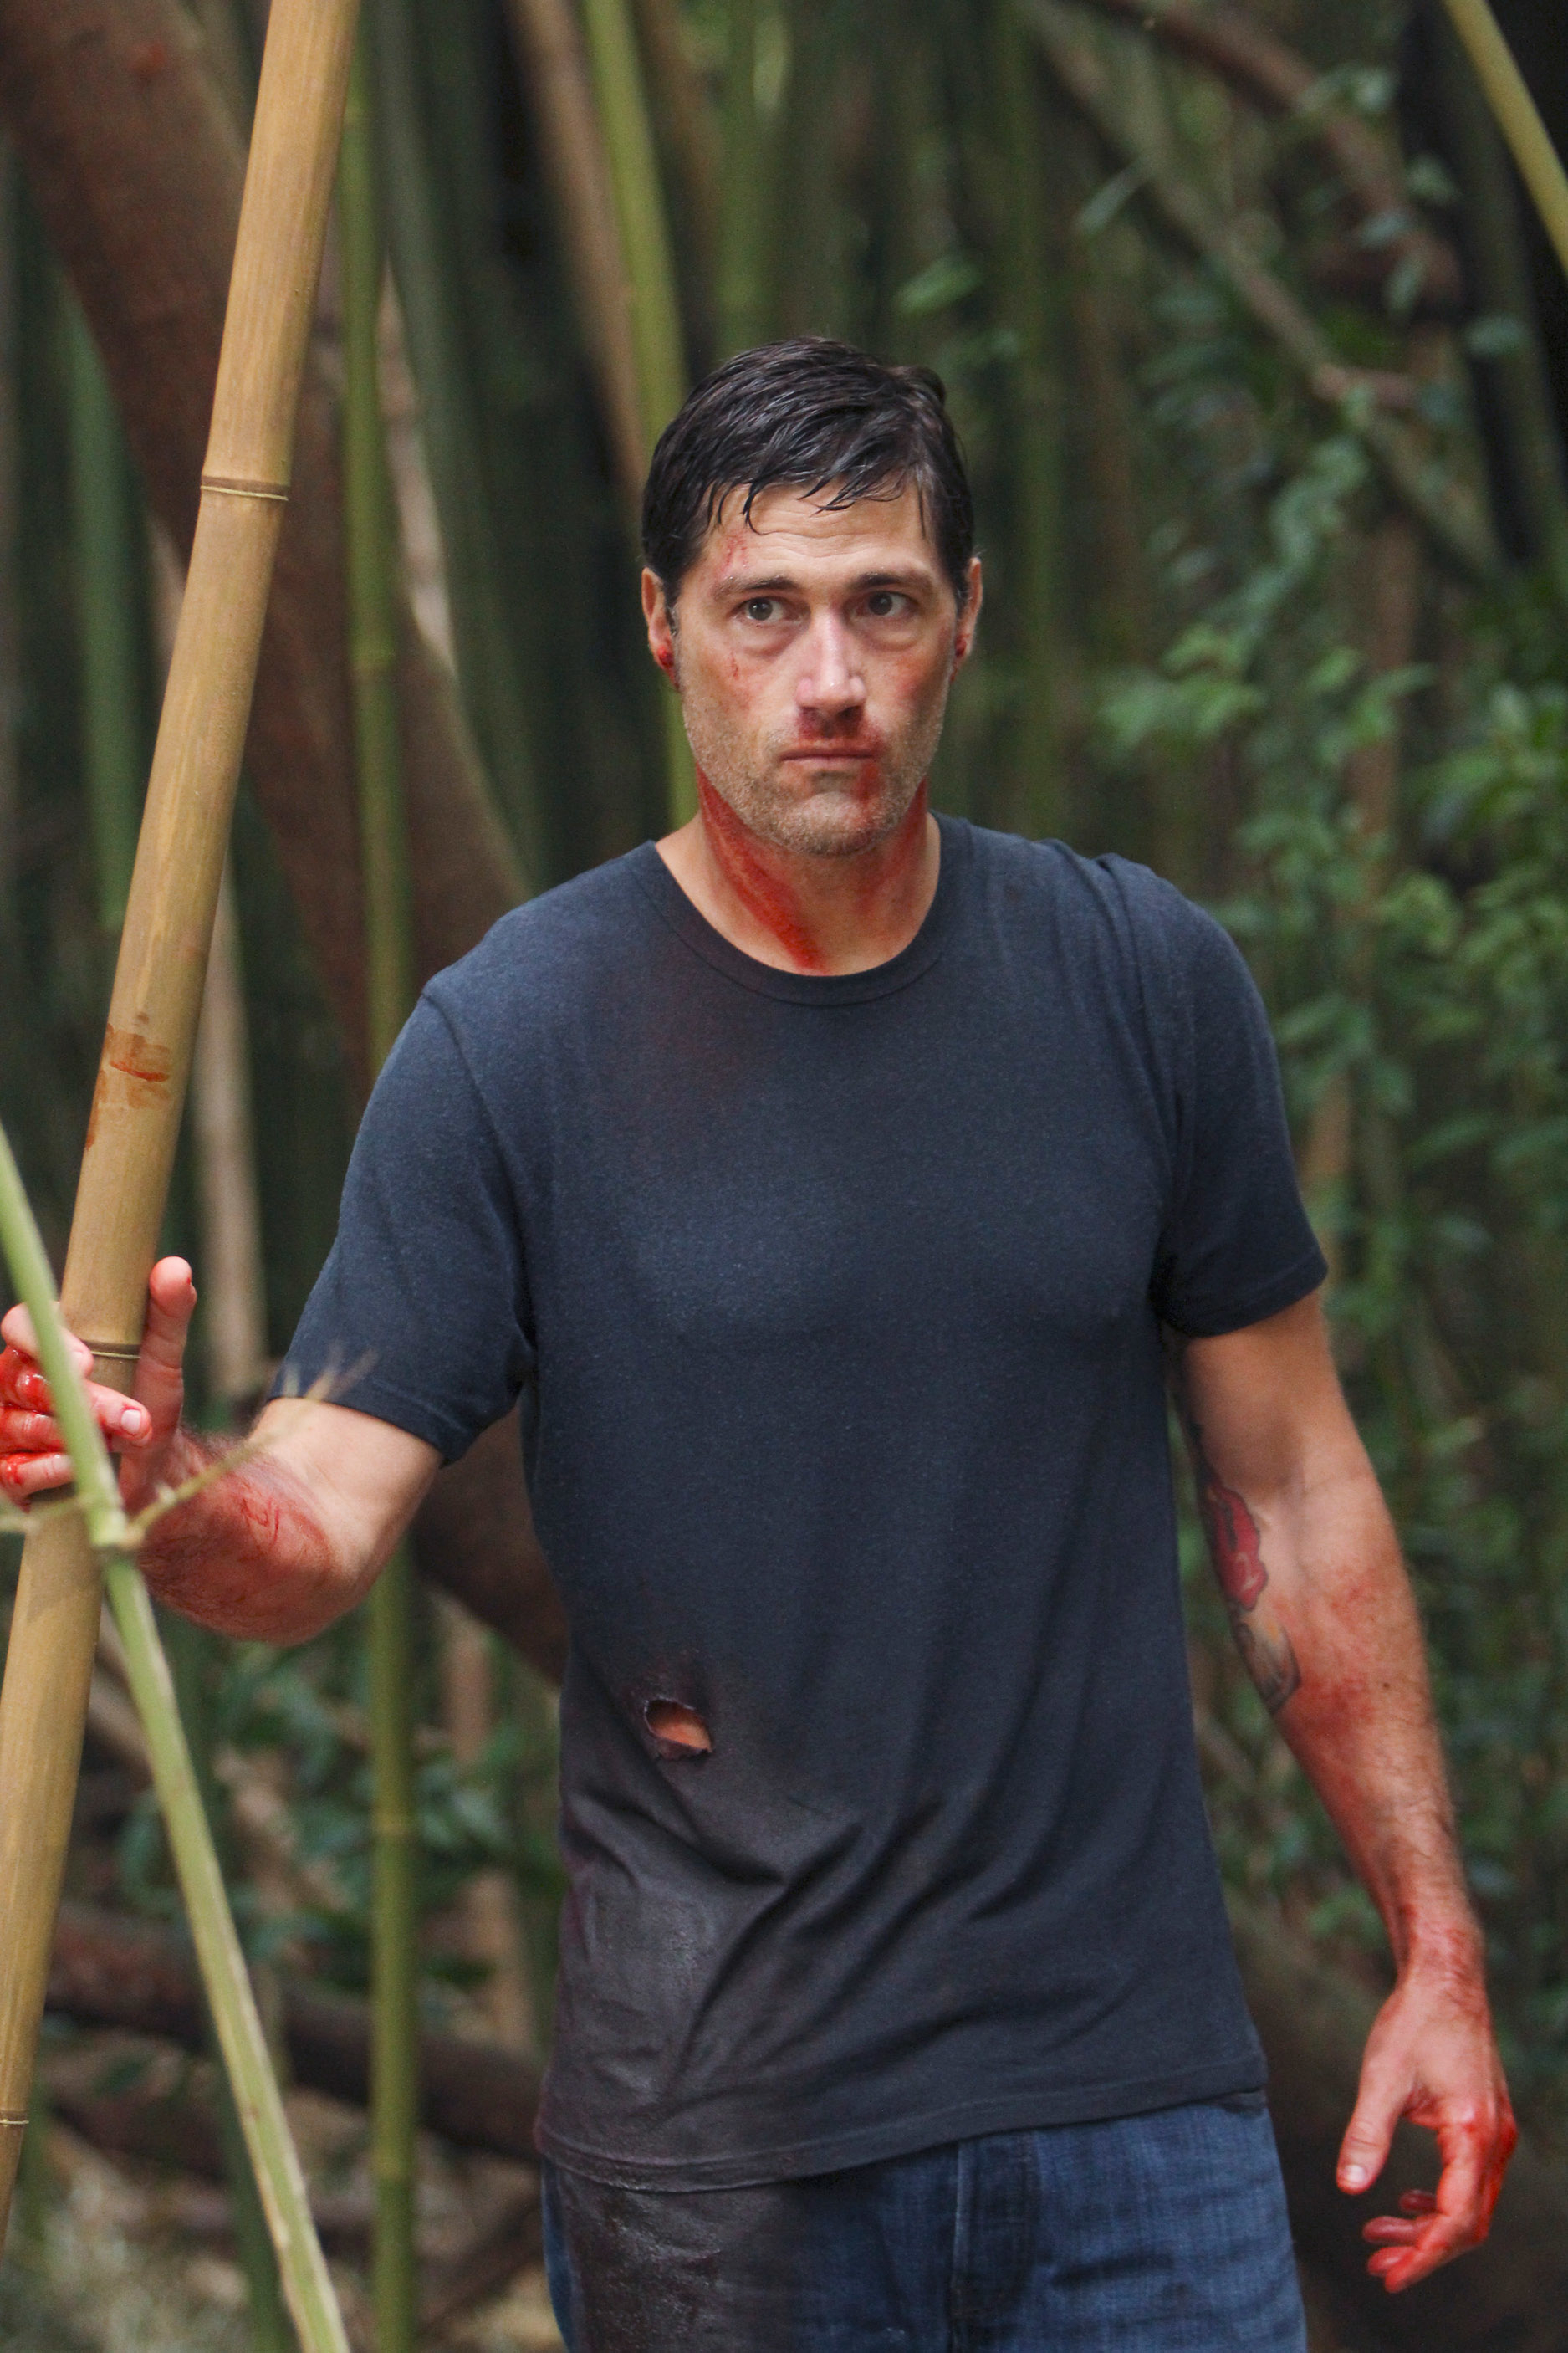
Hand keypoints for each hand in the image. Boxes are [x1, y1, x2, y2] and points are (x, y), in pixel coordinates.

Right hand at [0, 1257, 197, 1513]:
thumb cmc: (148, 1395)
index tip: (87, 1364)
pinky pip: (12, 1471)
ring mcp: (7, 1423)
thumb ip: (168, 1311)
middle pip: (29, 1382)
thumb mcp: (165, 1354)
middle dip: (87, 1403)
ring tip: (121, 1442)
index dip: (45, 1341)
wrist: (154, 1462)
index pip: (21, 1324)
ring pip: (22, 1426)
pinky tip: (81, 1468)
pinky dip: (51, 1471)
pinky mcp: (8, 1468)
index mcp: (47, 1339)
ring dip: (78, 1437)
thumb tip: (175, 1268)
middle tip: (134, 1419)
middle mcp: (16, 1377)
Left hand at [1338, 1942, 1516, 2290]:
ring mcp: (1495, 2134)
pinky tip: (1404, 2201)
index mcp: (1472, 2132)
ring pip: (1470, 2206)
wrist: (1446, 1979)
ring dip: (1428, 2228)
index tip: (1390, 2273)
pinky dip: (1439, 2201)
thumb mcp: (1382, 2076)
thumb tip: (1348, 2187)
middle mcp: (1494, 2141)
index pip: (1457, 2218)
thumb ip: (1367, 2134)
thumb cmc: (1415, 2021)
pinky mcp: (1486, 2125)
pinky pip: (1470, 2182)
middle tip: (1377, 2264)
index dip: (1425, 2254)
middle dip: (1423, 2250)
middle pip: (1468, 2223)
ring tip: (1379, 2236)